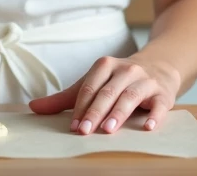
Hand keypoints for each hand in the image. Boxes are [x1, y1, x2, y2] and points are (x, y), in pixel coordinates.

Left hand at [28, 55, 180, 133]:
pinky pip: (159, 105)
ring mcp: (145, 80)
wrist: (159, 66)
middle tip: (84, 131)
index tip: (73, 126)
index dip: (81, 107)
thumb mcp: (94, 84)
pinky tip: (148, 128)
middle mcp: (126, 70)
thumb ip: (65, 98)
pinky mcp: (163, 93)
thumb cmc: (119, 80)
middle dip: (95, 112)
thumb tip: (34, 107)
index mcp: (105, 65)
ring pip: (130, 96)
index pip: (90, 87)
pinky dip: (154, 115)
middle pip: (108, 92)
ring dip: (119, 112)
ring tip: (109, 129)